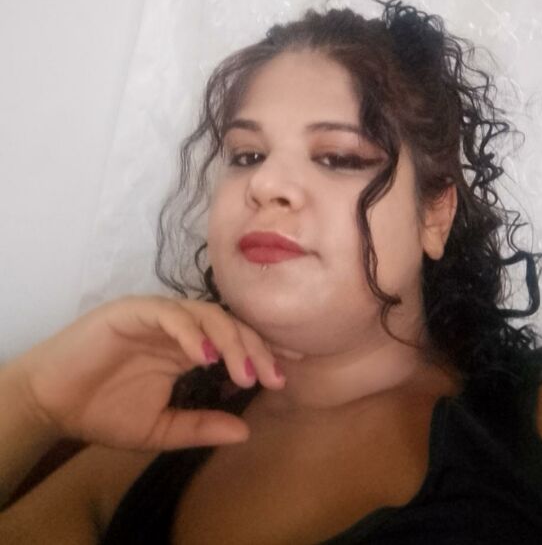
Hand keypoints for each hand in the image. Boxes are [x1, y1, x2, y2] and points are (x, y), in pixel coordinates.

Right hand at [6, 296, 284, 451]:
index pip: (234, 341)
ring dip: (229, 340)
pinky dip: (190, 332)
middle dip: (255, 348)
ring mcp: (158, 315)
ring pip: (206, 314)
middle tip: (273, 377)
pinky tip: (203, 357)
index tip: (287, 376)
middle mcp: (178, 327)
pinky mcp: (133, 311)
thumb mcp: (160, 428)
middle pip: (229, 324)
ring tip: (244, 371)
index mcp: (187, 348)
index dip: (262, 353)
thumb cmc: (103, 411)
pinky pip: (169, 313)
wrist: (52, 404)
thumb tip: (245, 432)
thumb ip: (200, 426)